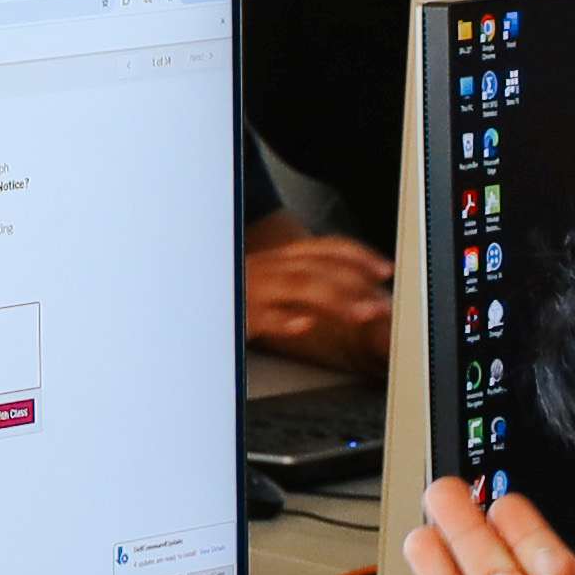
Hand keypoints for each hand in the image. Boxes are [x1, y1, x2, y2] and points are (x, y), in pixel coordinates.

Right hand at [242, 232, 389, 366]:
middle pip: (317, 268)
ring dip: (335, 300)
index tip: (385, 270)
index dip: (358, 256)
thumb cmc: (238, 296)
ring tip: (361, 314)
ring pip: (298, 287)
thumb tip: (353, 291)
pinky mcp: (238, 315)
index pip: (325, 248)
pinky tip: (305, 325)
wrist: (188, 300)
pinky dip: (285, 320)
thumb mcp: (273, 283)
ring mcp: (252, 290)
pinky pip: (262, 316)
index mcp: (280, 258)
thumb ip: (307, 282)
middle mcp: (268, 268)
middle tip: (382, 303)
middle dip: (355, 283)